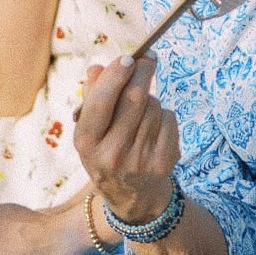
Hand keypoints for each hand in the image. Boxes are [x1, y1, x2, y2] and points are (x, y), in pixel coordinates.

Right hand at [75, 55, 179, 229]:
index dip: (115, 76)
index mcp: (86, 143)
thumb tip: (98, 67)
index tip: (127, 58)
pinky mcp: (163, 161)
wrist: (132, 196)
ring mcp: (140, 159)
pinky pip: (169, 118)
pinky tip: (153, 127)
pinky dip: (163, 114)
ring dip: (150, 97)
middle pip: (134, 99)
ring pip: (153, 106)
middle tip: (147, 59)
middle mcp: (112, 153)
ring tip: (141, 110)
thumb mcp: (90, 132)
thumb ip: (92, 98)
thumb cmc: (107, 152)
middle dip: (142, 72)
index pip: (100, 103)